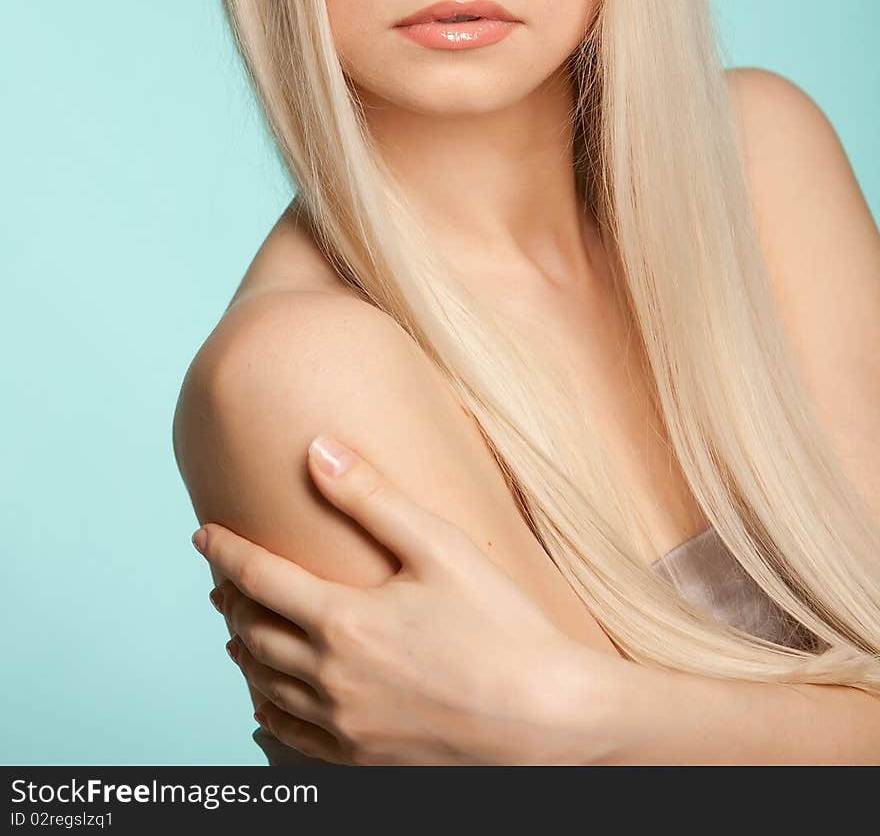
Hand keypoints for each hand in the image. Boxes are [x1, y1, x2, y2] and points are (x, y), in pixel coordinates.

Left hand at [193, 435, 618, 764]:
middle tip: (219, 581)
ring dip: (244, 654)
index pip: (258, 578)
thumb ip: (371, 497)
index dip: (225, 553)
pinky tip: (266, 706)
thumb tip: (318, 448)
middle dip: (229, 601)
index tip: (202, 533)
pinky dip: (268, 714)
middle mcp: (331, 680)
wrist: (549, 721)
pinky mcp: (365, 763)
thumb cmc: (502, 627)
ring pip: (266, 689)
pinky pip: (293, 740)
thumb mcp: (439, 546)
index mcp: (342, 621)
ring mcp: (345, 729)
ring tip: (236, 631)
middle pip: (252, 634)